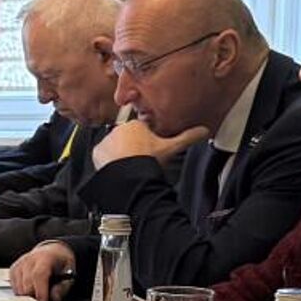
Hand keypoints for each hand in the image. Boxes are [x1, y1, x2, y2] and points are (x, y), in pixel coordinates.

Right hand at [9, 241, 75, 300]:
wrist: (53, 252)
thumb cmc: (61, 264)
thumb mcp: (69, 274)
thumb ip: (63, 287)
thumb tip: (54, 298)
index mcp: (45, 257)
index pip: (38, 275)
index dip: (40, 291)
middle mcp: (30, 259)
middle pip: (26, 284)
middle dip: (34, 297)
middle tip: (44, 299)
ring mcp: (19, 264)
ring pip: (19, 288)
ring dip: (29, 295)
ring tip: (39, 291)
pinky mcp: (13, 269)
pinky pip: (15, 288)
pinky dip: (22, 292)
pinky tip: (31, 288)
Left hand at [91, 121, 210, 170]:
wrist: (128, 175)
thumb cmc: (148, 160)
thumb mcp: (171, 147)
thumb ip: (188, 137)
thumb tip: (203, 131)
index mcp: (136, 125)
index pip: (142, 129)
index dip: (147, 141)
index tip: (149, 151)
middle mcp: (118, 130)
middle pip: (127, 138)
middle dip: (133, 147)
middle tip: (141, 159)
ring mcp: (106, 141)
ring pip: (115, 146)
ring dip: (120, 154)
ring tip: (130, 166)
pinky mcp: (97, 152)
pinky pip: (103, 155)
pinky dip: (108, 161)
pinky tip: (118, 168)